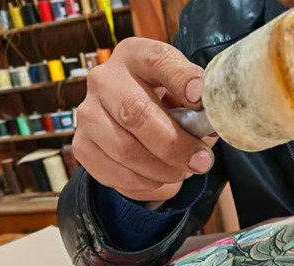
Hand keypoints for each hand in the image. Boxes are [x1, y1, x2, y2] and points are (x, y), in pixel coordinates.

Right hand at [73, 37, 217, 201]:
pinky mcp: (82, 145)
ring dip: (162, 169)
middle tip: (201, 162)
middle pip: (136, 112)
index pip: (158, 60)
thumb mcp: (186, 98)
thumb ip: (198, 106)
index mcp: (136, 56)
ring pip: (125, 149)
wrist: (135, 128)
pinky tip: (158, 177)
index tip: (200, 100)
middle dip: (175, 144)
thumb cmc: (168, 107)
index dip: (182, 80)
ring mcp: (87, 112)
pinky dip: (144, 183)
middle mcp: (104, 78)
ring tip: (182, 171)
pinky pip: (114, 173)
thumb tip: (211, 122)